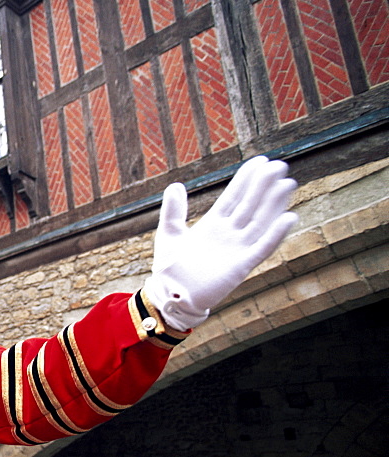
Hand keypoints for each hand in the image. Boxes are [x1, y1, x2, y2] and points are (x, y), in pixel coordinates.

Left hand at [144, 156, 298, 329]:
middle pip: (250, 205)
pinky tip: (288, 217)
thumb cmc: (169, 268)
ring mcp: (237, 249)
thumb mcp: (169, 233)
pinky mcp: (241, 266)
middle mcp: (229, 234)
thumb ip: (173, 210)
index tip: (260, 161)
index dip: (246, 179)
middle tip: (279, 165)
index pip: (234, 197)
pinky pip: (263, 248)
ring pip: (260, 222)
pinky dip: (275, 234)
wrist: (171, 295)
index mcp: (213, 224)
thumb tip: (176, 184)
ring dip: (274, 204)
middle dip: (263, 186)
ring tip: (286, 184)